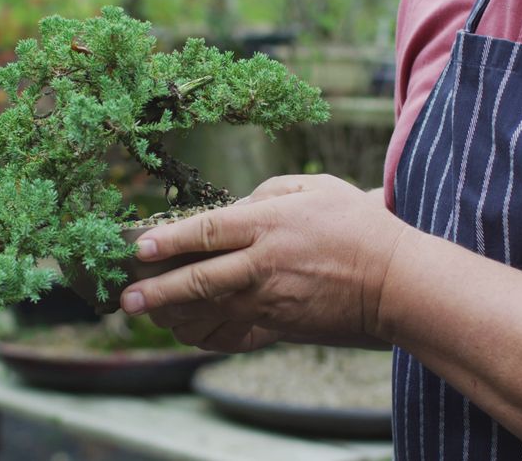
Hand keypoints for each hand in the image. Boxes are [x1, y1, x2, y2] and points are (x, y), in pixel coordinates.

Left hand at [120, 174, 409, 351]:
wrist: (395, 282)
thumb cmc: (358, 227)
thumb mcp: (317, 188)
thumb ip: (270, 192)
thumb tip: (237, 206)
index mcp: (269, 224)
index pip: (207, 231)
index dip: (169, 239)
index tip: (138, 247)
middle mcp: (263, 264)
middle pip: (199, 279)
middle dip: (158, 290)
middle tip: (126, 298)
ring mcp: (271, 299)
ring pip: (210, 310)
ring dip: (174, 313)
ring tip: (147, 313)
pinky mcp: (280, 325)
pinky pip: (233, 332)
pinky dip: (206, 333)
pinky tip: (188, 330)